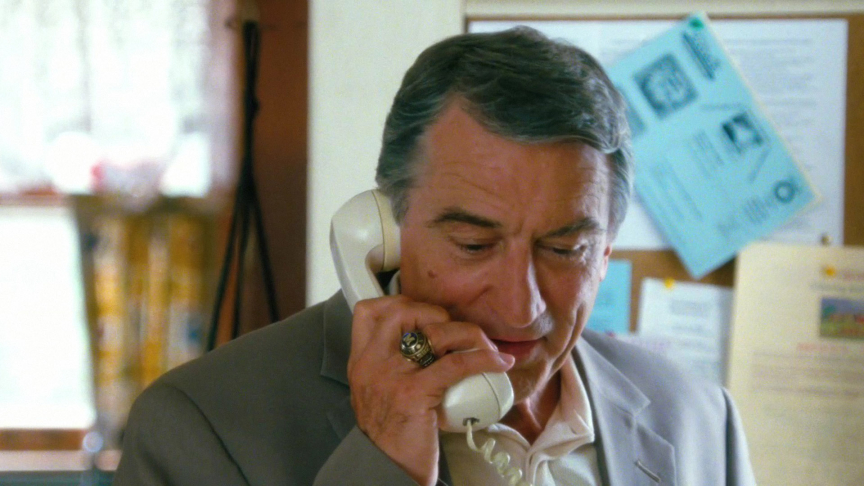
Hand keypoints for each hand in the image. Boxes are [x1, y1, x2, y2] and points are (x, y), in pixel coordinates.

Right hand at [348, 295, 514, 485]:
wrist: (385, 472)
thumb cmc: (390, 437)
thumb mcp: (378, 395)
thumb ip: (391, 368)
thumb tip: (426, 345)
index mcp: (360, 362)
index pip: (368, 311)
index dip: (399, 303)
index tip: (422, 315)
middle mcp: (370, 364)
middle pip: (401, 310)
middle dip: (434, 312)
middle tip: (453, 332)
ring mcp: (390, 377)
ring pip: (434, 333)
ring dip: (467, 334)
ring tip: (483, 348)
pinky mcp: (413, 393)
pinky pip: (456, 363)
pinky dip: (483, 359)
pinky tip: (499, 363)